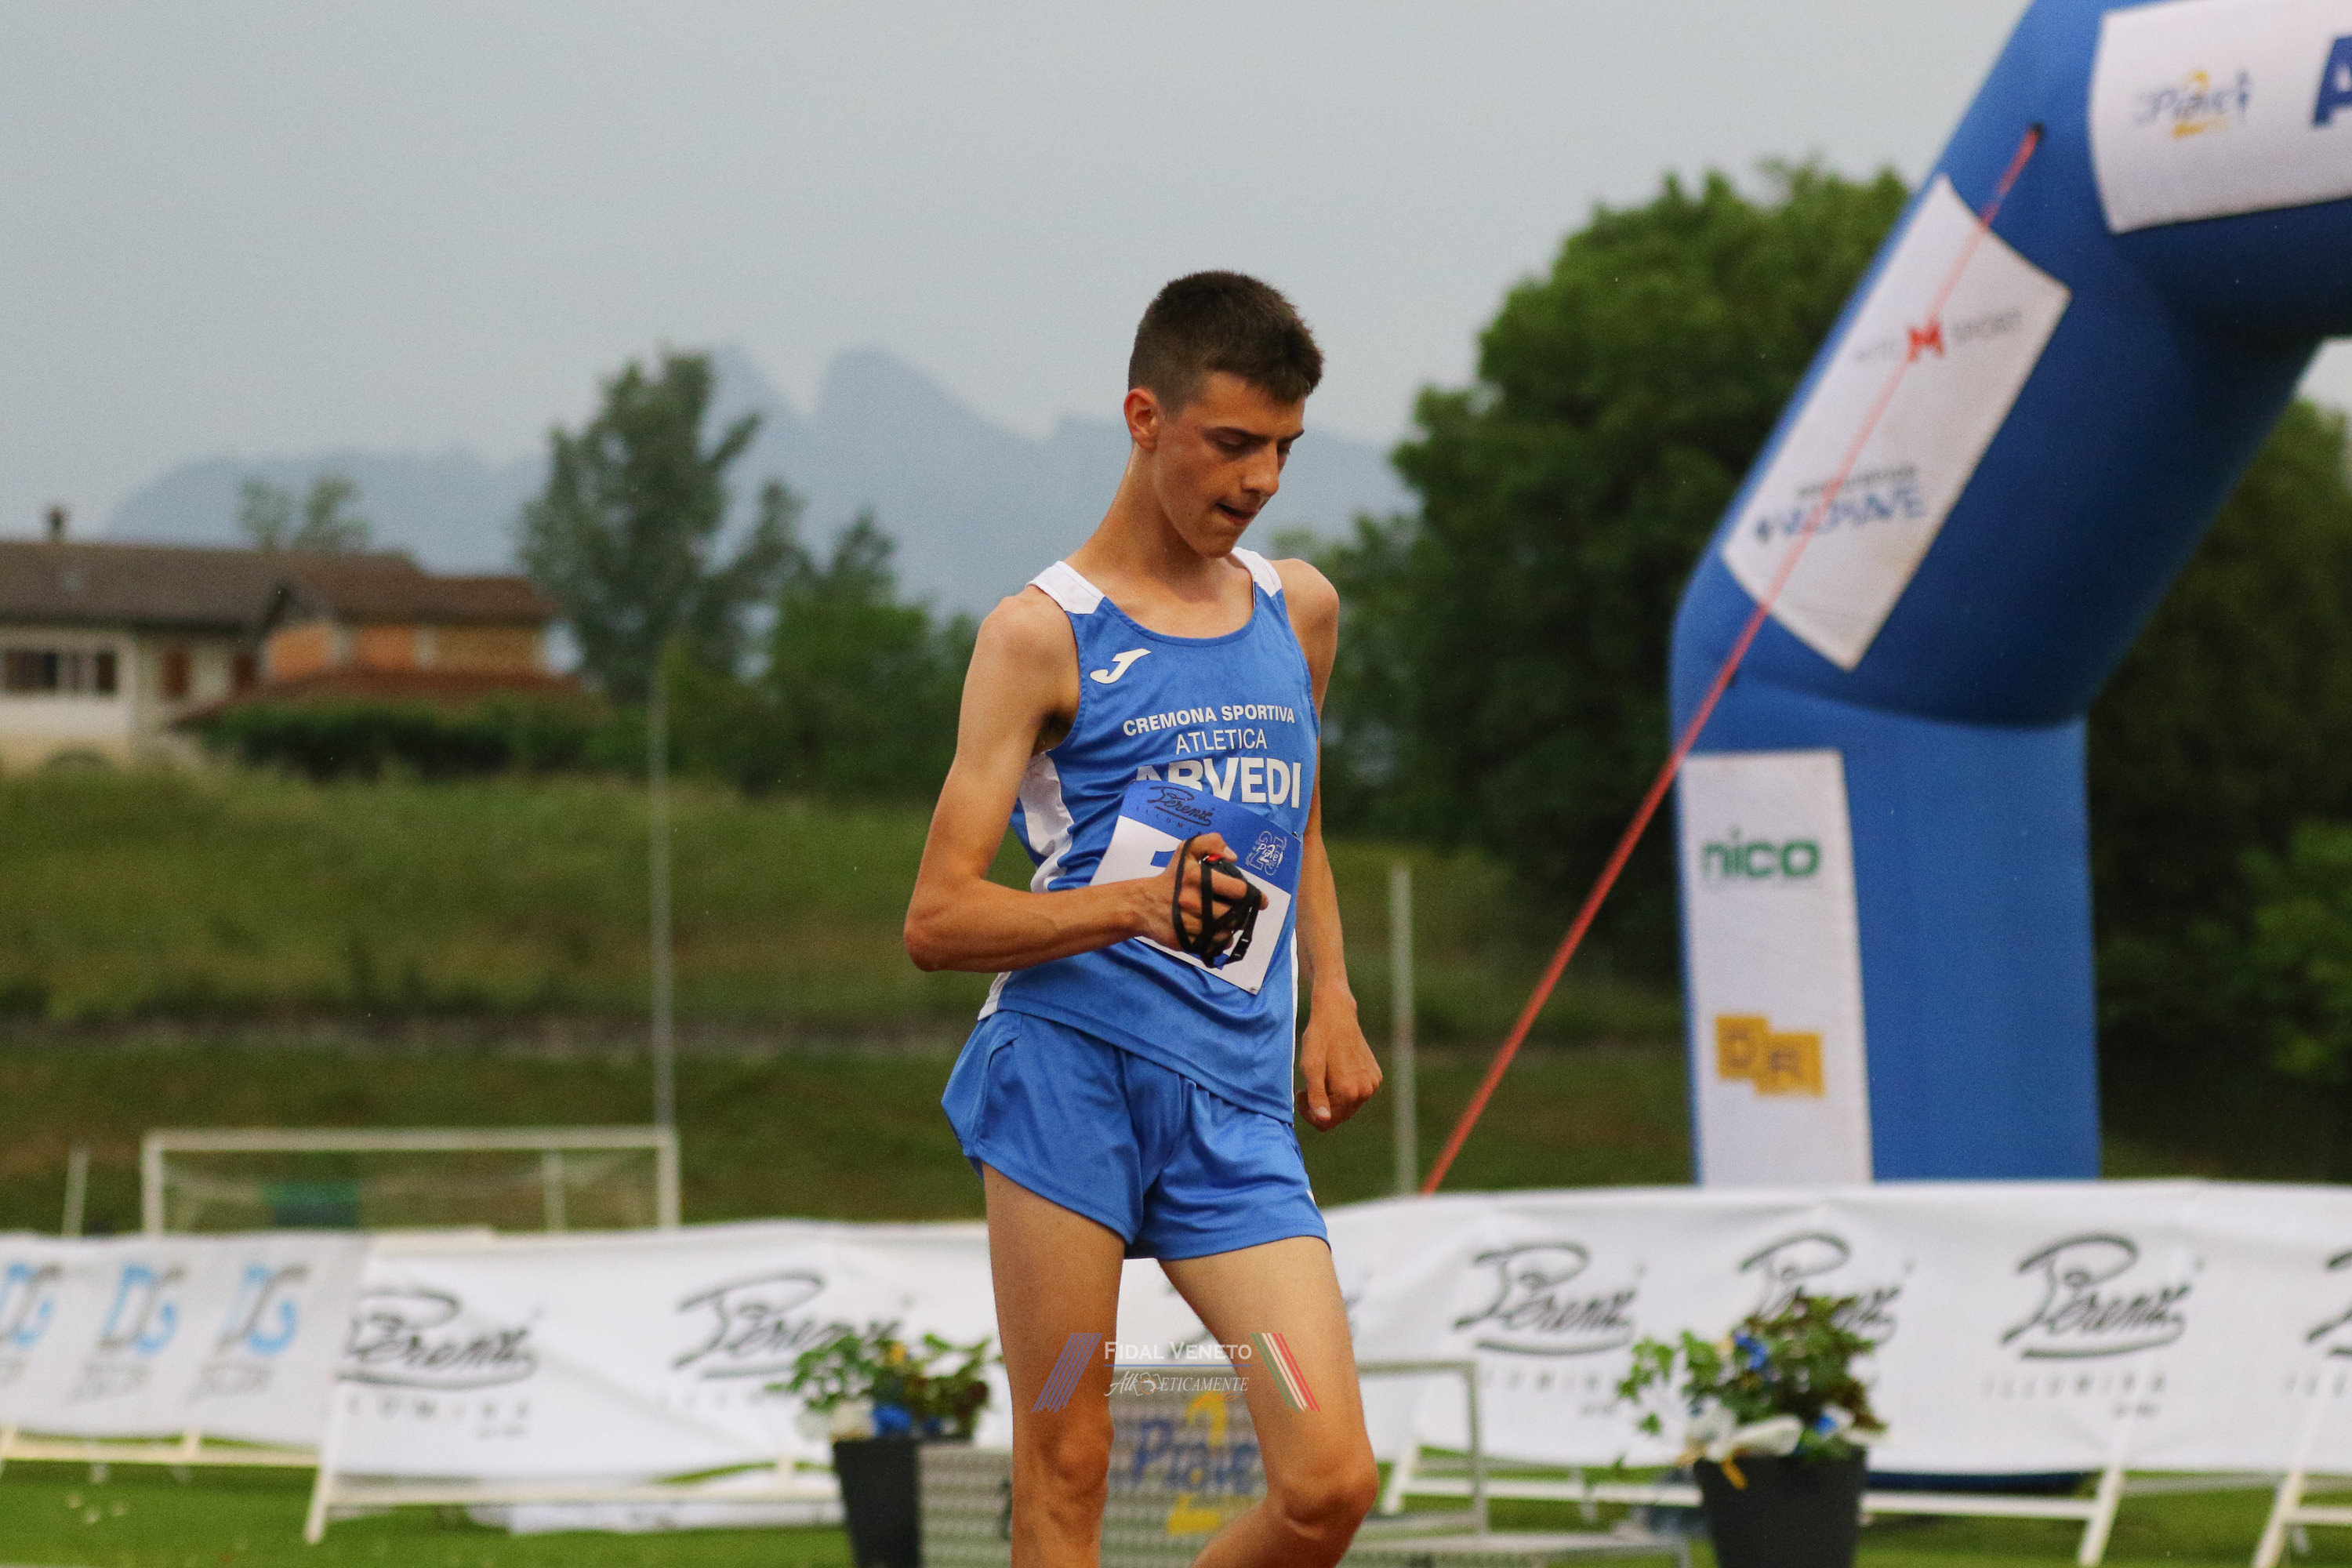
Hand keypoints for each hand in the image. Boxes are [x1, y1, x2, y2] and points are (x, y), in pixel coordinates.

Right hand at [1147, 833, 1258, 950]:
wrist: (1142, 904)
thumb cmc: (1170, 878)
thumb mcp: (1185, 851)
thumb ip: (1210, 842)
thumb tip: (1233, 857)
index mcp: (1197, 878)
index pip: (1238, 891)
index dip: (1252, 895)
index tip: (1259, 899)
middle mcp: (1193, 902)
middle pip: (1235, 915)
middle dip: (1243, 913)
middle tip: (1242, 911)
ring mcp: (1188, 924)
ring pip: (1226, 932)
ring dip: (1232, 928)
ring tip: (1228, 920)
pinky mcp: (1185, 941)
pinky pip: (1214, 945)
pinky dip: (1220, 941)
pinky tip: (1216, 932)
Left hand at [1296, 997, 1380, 1130]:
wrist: (1337, 1015)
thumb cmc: (1319, 1040)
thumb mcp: (1311, 1068)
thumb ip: (1316, 1096)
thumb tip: (1324, 1120)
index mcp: (1348, 1092)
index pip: (1326, 1123)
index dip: (1309, 1113)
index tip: (1301, 1093)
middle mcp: (1365, 1091)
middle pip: (1339, 1117)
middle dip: (1321, 1106)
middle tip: (1307, 1087)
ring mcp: (1373, 1084)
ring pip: (1348, 1107)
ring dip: (1332, 1098)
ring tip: (1322, 1077)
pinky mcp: (1376, 1076)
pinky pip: (1357, 1094)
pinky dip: (1344, 1089)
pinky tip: (1336, 1071)